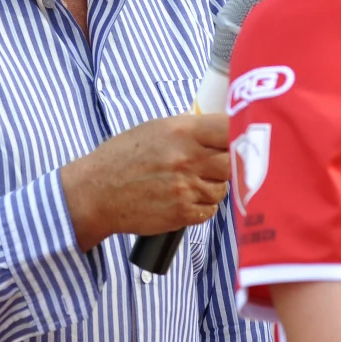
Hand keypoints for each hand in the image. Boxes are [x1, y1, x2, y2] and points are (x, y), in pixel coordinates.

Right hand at [60, 113, 230, 250]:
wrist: (96, 193)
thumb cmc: (124, 157)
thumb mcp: (156, 129)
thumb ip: (191, 129)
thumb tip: (224, 128)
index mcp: (182, 131)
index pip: (230, 128)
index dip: (241, 132)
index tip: (244, 136)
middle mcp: (187, 158)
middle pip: (234, 160)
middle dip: (227, 162)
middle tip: (214, 163)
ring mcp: (186, 188)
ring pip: (224, 187)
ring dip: (214, 185)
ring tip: (190, 181)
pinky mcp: (183, 213)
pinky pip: (210, 209)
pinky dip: (203, 205)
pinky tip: (184, 198)